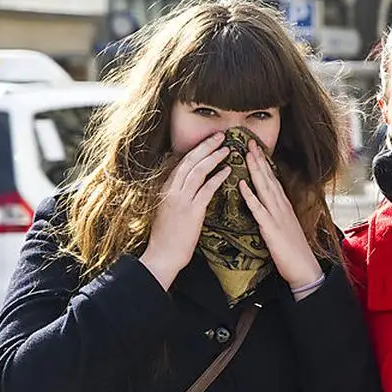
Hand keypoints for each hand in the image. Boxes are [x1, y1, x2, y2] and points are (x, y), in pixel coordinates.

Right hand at [142, 133, 230, 289]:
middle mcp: (172, 190)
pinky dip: (218, 178)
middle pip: (190, 161)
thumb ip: (177, 194)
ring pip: (198, 171)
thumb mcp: (168, 209)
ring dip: (213, 158)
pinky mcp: (192, 211)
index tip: (209, 140)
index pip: (182, 162)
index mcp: (166, 188)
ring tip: (227, 149)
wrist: (163, 255)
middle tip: (221, 136)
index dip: (197, 149)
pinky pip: (206, 189)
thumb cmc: (167, 235)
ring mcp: (181, 200)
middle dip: (206, 146)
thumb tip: (188, 182)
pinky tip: (228, 171)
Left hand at [238, 140, 323, 288]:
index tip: (254, 149)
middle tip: (248, 142)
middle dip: (258, 160)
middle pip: (268, 178)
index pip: (273, 179)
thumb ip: (276, 214)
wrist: (304, 268)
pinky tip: (241, 185)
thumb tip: (266, 205)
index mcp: (284, 206)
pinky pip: (258, 209)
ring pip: (264, 188)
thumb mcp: (285, 227)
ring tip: (246, 154)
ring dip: (255, 170)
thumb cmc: (293, 251)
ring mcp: (277, 216)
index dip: (263, 164)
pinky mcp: (271, 229)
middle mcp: (281, 206)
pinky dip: (250, 195)